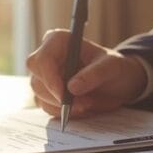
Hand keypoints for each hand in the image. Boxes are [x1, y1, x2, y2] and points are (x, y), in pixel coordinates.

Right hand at [26, 29, 146, 118]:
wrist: (116, 82)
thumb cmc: (113, 67)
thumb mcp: (111, 67)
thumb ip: (94, 74)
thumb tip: (72, 88)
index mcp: (58, 41)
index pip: (42, 60)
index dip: (50, 79)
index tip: (65, 96)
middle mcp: (47, 56)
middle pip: (36, 80)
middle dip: (57, 96)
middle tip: (82, 104)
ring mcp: (45, 75)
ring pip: (39, 96)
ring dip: (61, 106)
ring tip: (87, 104)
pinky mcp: (47, 92)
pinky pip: (46, 106)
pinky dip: (62, 112)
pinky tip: (80, 108)